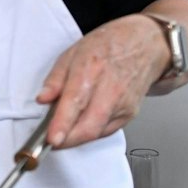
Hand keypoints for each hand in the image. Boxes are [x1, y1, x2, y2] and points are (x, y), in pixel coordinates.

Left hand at [36, 14, 167, 147]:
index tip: (52, 139)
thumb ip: (55, 79)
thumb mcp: (72, 53)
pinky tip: (80, 127)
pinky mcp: (130, 113)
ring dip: (77, 138)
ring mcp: (124, 104)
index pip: (76, 102)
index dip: (63, 123)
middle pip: (90, 125)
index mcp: (91, 70)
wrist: (145, 45)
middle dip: (67, 140)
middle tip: (50, 142)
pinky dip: (90, 133)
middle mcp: (111, 90)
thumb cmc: (107, 46)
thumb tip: (43, 99)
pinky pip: (106, 131)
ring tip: (62, 133)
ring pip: (98, 132)